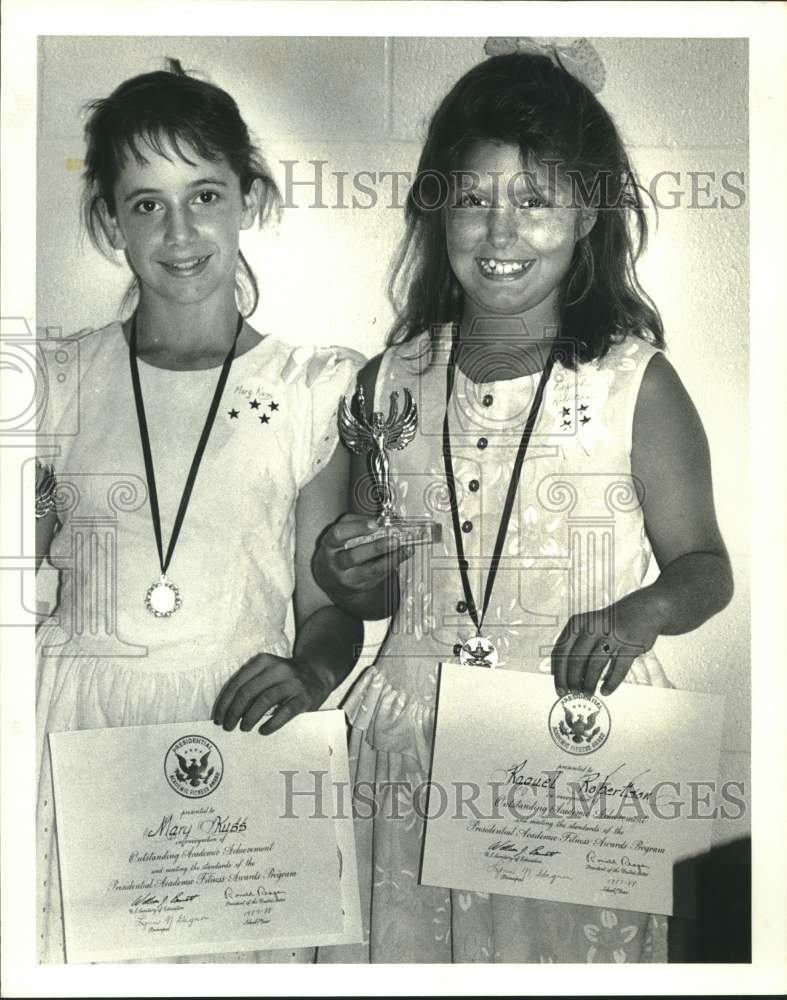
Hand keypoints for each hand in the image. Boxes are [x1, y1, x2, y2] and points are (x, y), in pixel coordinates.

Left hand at [212, 653, 332, 735]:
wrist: (317, 673)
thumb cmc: (284, 677)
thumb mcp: (266, 671)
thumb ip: (249, 683)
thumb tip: (226, 709)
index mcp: (263, 661)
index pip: (237, 683)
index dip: (225, 702)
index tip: (218, 717)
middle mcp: (278, 669)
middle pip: (248, 692)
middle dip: (234, 712)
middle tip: (228, 726)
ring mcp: (292, 683)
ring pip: (264, 701)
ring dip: (249, 718)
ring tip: (244, 728)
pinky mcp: (304, 698)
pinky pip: (284, 713)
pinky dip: (271, 724)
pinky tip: (263, 730)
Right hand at [313, 512, 411, 598]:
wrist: (331, 577)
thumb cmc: (339, 548)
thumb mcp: (342, 531)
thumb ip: (357, 522)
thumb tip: (381, 520)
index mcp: (329, 544)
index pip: (338, 535)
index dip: (356, 528)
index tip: (374, 524)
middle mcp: (335, 563)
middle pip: (354, 556)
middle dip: (376, 547)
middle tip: (394, 539)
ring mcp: (347, 577)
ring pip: (369, 570)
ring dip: (390, 559)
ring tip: (405, 549)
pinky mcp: (359, 586)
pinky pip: (378, 576)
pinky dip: (392, 565)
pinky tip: (402, 556)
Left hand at [551, 590, 663, 696]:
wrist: (643, 610)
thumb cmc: (609, 623)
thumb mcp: (587, 626)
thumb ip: (573, 645)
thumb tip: (561, 675)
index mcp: (577, 623)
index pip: (561, 651)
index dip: (558, 673)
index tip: (559, 688)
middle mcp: (592, 626)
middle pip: (576, 661)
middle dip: (573, 681)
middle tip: (574, 693)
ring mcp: (612, 635)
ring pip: (595, 666)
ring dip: (589, 684)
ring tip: (588, 693)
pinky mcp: (630, 645)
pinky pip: (618, 670)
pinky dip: (610, 684)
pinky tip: (605, 691)